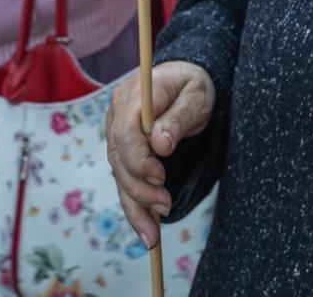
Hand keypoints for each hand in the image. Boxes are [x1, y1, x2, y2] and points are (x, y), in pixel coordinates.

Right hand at [107, 62, 214, 246]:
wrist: (186, 79)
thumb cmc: (194, 85)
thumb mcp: (196, 96)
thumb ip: (178, 118)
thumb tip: (160, 144)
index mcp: (136, 95)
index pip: (124, 132)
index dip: (138, 159)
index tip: (160, 177)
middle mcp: (118, 113)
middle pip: (118, 157)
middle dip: (139, 188)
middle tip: (166, 206)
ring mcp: (116, 131)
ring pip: (118, 174)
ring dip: (135, 206)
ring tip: (153, 235)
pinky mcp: (121, 148)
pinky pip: (123, 179)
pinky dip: (133, 206)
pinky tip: (145, 230)